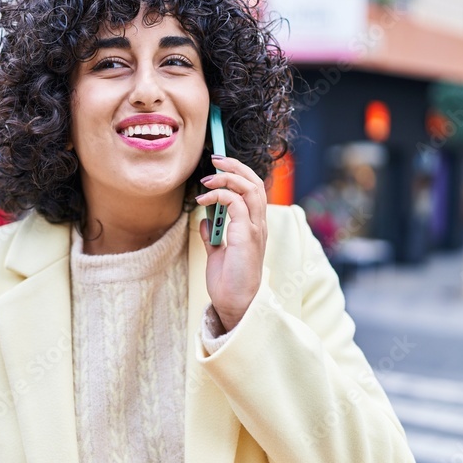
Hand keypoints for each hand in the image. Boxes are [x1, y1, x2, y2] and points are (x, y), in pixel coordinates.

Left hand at [194, 155, 267, 331]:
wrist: (234, 302)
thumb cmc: (228, 281)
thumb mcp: (216, 253)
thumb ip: (213, 235)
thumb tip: (204, 220)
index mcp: (253, 226)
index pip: (253, 190)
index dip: (238, 174)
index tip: (218, 166)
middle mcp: (258, 225)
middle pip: (256, 183)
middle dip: (236, 167)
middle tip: (215, 160)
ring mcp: (255, 229)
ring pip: (251, 189)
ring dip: (228, 178)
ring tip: (208, 178)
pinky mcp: (247, 236)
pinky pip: (237, 204)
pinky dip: (220, 196)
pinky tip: (203, 201)